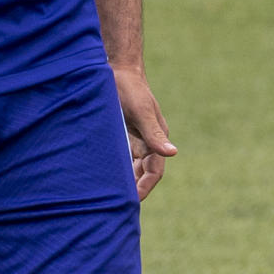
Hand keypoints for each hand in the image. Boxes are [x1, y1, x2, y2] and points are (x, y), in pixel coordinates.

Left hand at [110, 64, 176, 201]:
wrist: (116, 67)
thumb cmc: (129, 87)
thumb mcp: (141, 111)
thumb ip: (154, 133)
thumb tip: (173, 154)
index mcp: (156, 137)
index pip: (154, 171)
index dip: (144, 187)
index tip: (131, 202)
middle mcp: (147, 140)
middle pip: (142, 172)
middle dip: (132, 188)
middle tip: (115, 205)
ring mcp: (135, 136)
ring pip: (130, 165)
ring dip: (122, 179)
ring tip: (106, 195)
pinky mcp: (122, 132)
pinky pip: (120, 154)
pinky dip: (114, 166)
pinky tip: (100, 174)